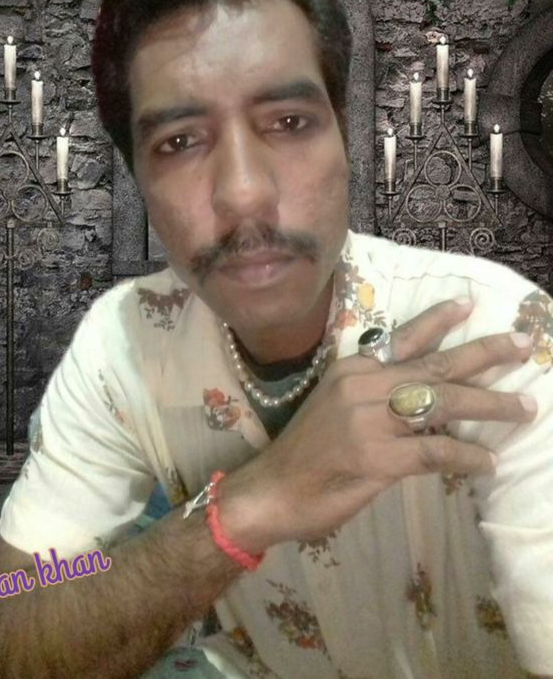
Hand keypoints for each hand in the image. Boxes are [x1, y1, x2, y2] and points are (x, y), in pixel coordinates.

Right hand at [218, 298, 535, 550]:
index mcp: (352, 369)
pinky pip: (436, 452)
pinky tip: (488, 461)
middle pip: (436, 365)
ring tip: (524, 407)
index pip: (404, 338)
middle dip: (485, 354)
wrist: (270, 489)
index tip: (470, 305)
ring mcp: (370, 421)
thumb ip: (375, 395)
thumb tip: (423, 396)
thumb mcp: (335, 406)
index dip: (440, 321)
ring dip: (490, 404)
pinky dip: (467, 456)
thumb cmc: (304, 450)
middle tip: (523, 345)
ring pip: (444, 403)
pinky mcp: (378, 458)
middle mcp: (363, 385)